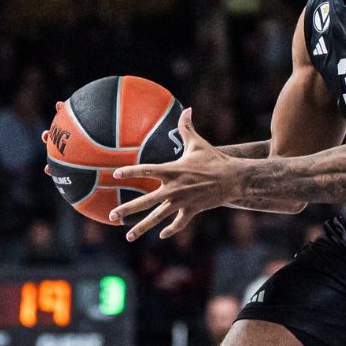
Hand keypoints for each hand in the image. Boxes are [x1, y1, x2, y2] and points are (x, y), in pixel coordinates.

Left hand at [109, 109, 233, 240]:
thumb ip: (187, 127)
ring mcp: (181, 201)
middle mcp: (173, 188)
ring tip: (129, 236)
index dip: (130, 172)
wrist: (233, 178)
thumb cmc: (214, 159)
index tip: (115, 175)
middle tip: (111, 215)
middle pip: (145, 201)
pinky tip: (161, 234)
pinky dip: (170, 229)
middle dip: (127, 209)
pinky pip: (178, 223)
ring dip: (143, 227)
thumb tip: (187, 109)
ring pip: (158, 217)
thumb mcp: (198, 143)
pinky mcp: (191, 210)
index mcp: (172, 170)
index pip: (146, 170)